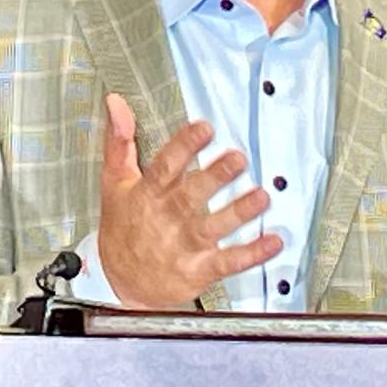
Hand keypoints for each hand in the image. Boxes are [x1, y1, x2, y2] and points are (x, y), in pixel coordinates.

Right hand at [97, 93, 281, 308]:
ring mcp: (182, 246)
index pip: (164, 167)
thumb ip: (119, 141)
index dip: (184, 146)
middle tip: (238, 158)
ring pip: (212, 227)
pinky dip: (251, 254)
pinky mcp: (197, 270)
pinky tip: (272, 241)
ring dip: (238, 212)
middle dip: (215, 176)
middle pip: (191, 195)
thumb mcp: (114, 182)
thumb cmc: (121, 227)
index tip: (204, 128)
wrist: (117, 283)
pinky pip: (227, 262)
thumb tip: (117, 102)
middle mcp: (165, 218)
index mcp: (146, 194)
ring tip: (261, 196)